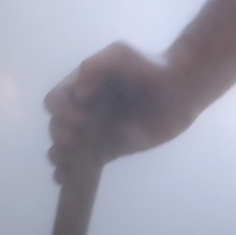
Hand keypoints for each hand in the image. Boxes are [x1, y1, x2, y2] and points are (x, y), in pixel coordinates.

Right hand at [44, 42, 198, 182]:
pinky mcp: (112, 148)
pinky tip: (64, 180)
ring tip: (65, 165)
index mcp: (80, 86)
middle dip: (61, 136)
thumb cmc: (150, 67)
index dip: (63, 112)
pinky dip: (73, 172)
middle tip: (78, 141)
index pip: (55, 101)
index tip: (84, 116)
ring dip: (60, 157)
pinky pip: (88, 162)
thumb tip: (78, 94)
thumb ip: (95, 66)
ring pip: (67, 147)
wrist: (180, 89)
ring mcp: (97, 131)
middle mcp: (85, 109)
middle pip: (58, 126)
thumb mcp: (120, 54)